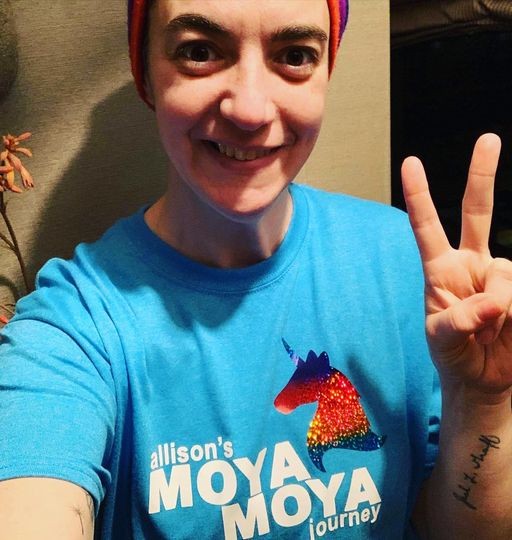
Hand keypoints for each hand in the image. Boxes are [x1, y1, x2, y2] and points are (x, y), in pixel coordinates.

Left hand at [401, 134, 511, 399]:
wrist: (483, 379)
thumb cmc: (453, 354)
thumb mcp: (443, 340)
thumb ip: (461, 320)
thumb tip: (495, 301)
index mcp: (441, 270)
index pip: (427, 227)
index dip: (420, 196)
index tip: (411, 163)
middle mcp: (471, 263)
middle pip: (477, 212)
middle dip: (481, 176)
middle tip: (487, 139)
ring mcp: (499, 275)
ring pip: (507, 270)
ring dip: (503, 303)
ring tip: (494, 330)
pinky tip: (508, 324)